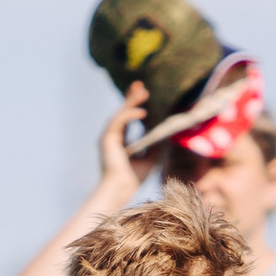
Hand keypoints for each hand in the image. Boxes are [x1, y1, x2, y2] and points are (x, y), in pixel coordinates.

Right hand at [97, 81, 150, 195]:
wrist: (121, 190)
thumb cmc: (135, 178)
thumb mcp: (152, 156)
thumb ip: (157, 142)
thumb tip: (169, 129)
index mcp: (121, 140)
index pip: (127, 117)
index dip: (135, 104)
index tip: (143, 92)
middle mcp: (113, 136)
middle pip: (122, 111)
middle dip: (131, 97)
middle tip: (141, 85)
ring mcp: (108, 136)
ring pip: (120, 113)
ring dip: (131, 101)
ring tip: (143, 92)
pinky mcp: (107, 139)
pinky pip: (118, 121)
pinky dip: (130, 115)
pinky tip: (142, 113)